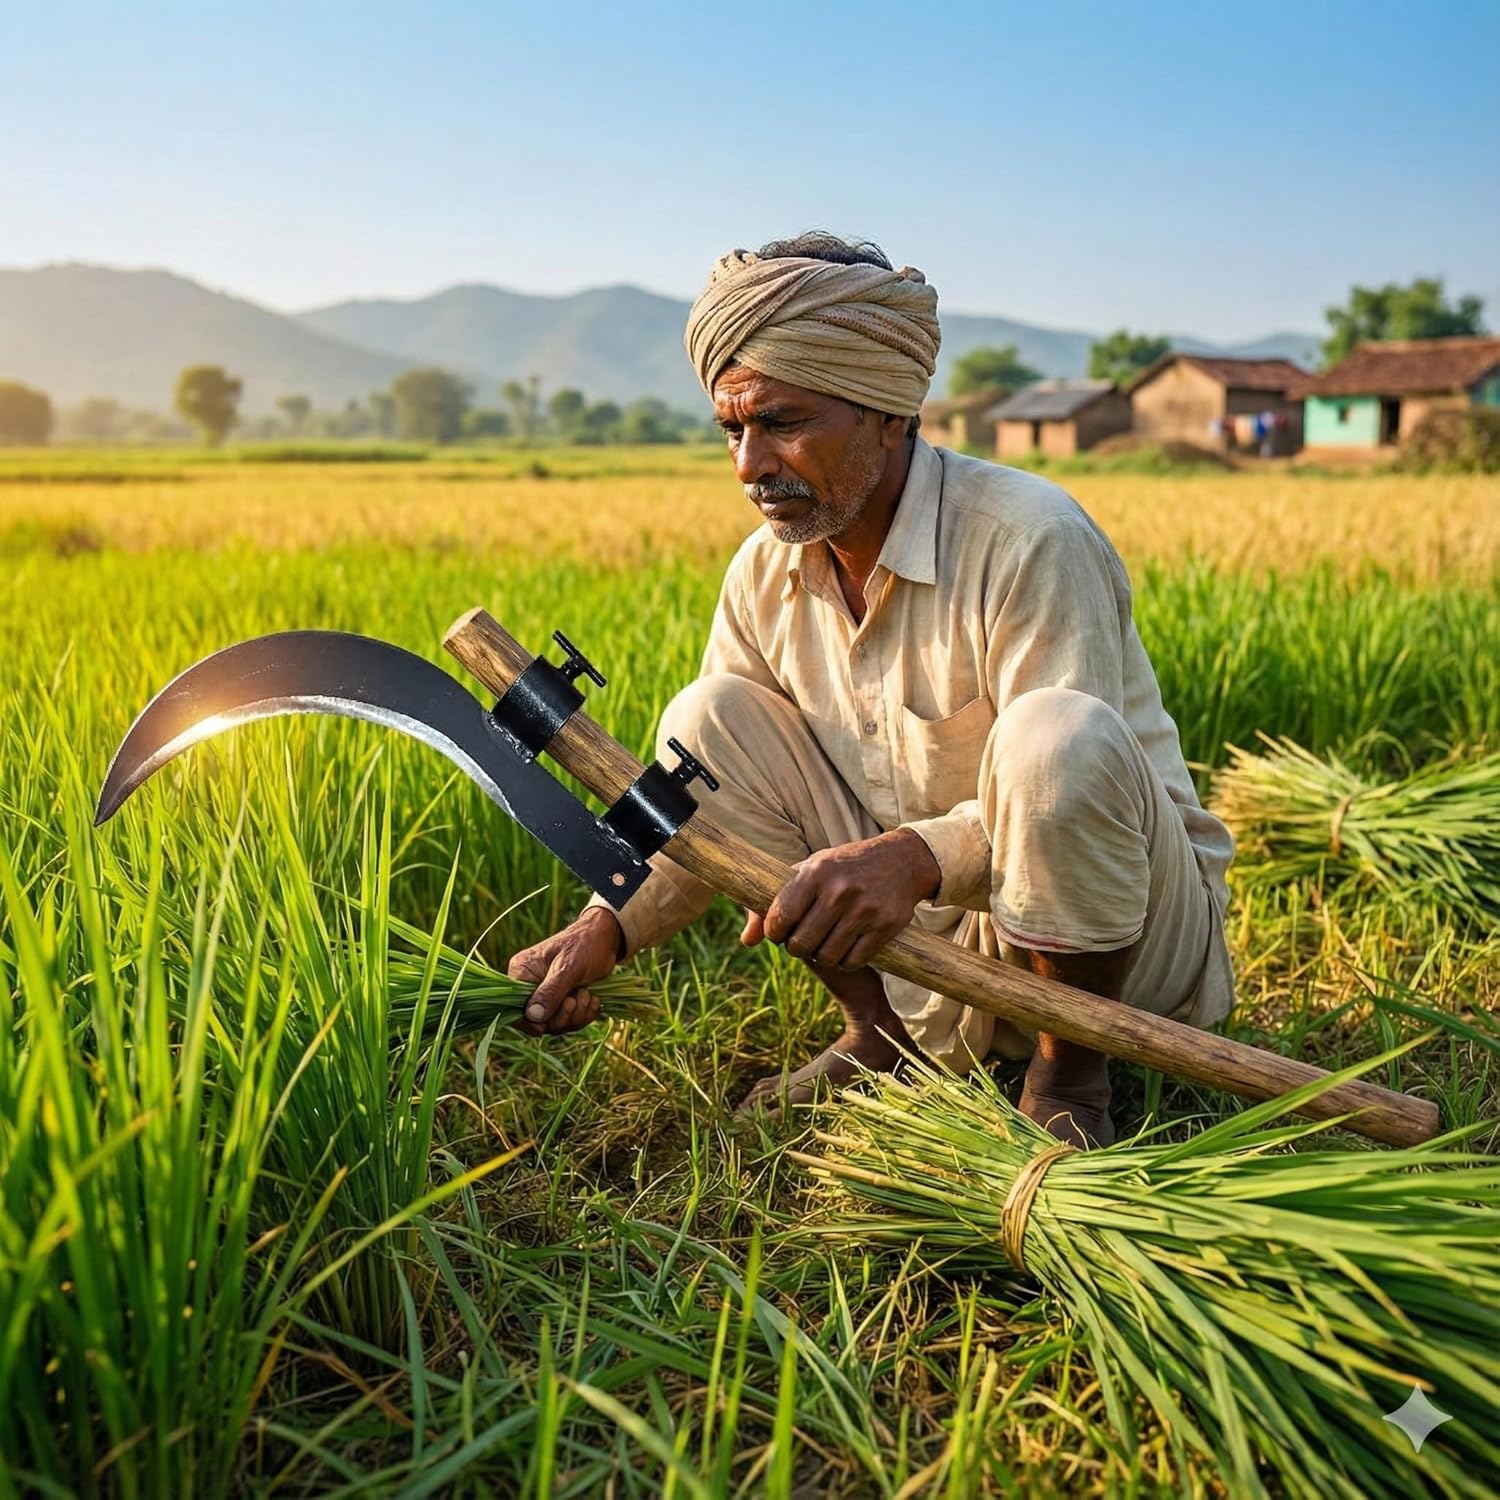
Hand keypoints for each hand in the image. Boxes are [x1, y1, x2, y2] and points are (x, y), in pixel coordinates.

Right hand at [506, 906, 624, 1035]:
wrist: (607, 939)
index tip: (552, 1019)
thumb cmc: (585, 945)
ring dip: (576, 1015)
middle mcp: (529, 985)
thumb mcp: (568, 968)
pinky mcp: (561, 1000)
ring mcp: (546, 994)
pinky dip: (583, 1014)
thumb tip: (532, 1016)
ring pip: (555, 1023)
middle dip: (562, 1016)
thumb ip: (550, 992)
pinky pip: (568, 1020)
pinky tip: (593, 998)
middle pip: (537, 1021)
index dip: (532, 1021)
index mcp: (522, 971)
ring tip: (588, 995)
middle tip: (579, 998)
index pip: (515, 1008)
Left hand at [739, 829, 940, 970]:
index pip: (780, 918)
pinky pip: (854, 961)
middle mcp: (839, 890)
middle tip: (803, 940)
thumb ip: (774, 904)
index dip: (774, 933)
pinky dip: (845, 961)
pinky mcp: (885, 925)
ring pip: (827, 956)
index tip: (780, 932)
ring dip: (822, 956)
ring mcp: (864, 909)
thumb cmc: (844, 867)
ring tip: (824, 944)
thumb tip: (746, 941)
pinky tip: (845, 948)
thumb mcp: (810, 871)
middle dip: (797, 948)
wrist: (901, 860)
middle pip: (801, 944)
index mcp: (815, 872)